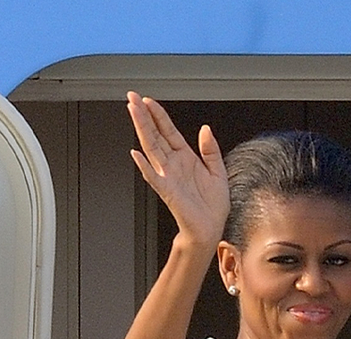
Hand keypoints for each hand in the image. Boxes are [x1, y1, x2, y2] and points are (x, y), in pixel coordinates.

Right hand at [127, 91, 229, 247]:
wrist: (211, 228)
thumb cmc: (212, 205)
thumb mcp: (218, 171)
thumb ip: (211, 150)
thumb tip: (205, 129)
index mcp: (186, 158)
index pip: (168, 131)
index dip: (159, 115)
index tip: (149, 101)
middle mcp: (173, 165)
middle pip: (155, 135)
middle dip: (144, 116)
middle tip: (132, 98)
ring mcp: (168, 176)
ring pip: (152, 148)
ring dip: (142, 130)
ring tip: (133, 113)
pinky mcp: (167, 191)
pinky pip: (153, 177)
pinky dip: (144, 166)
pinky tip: (136, 155)